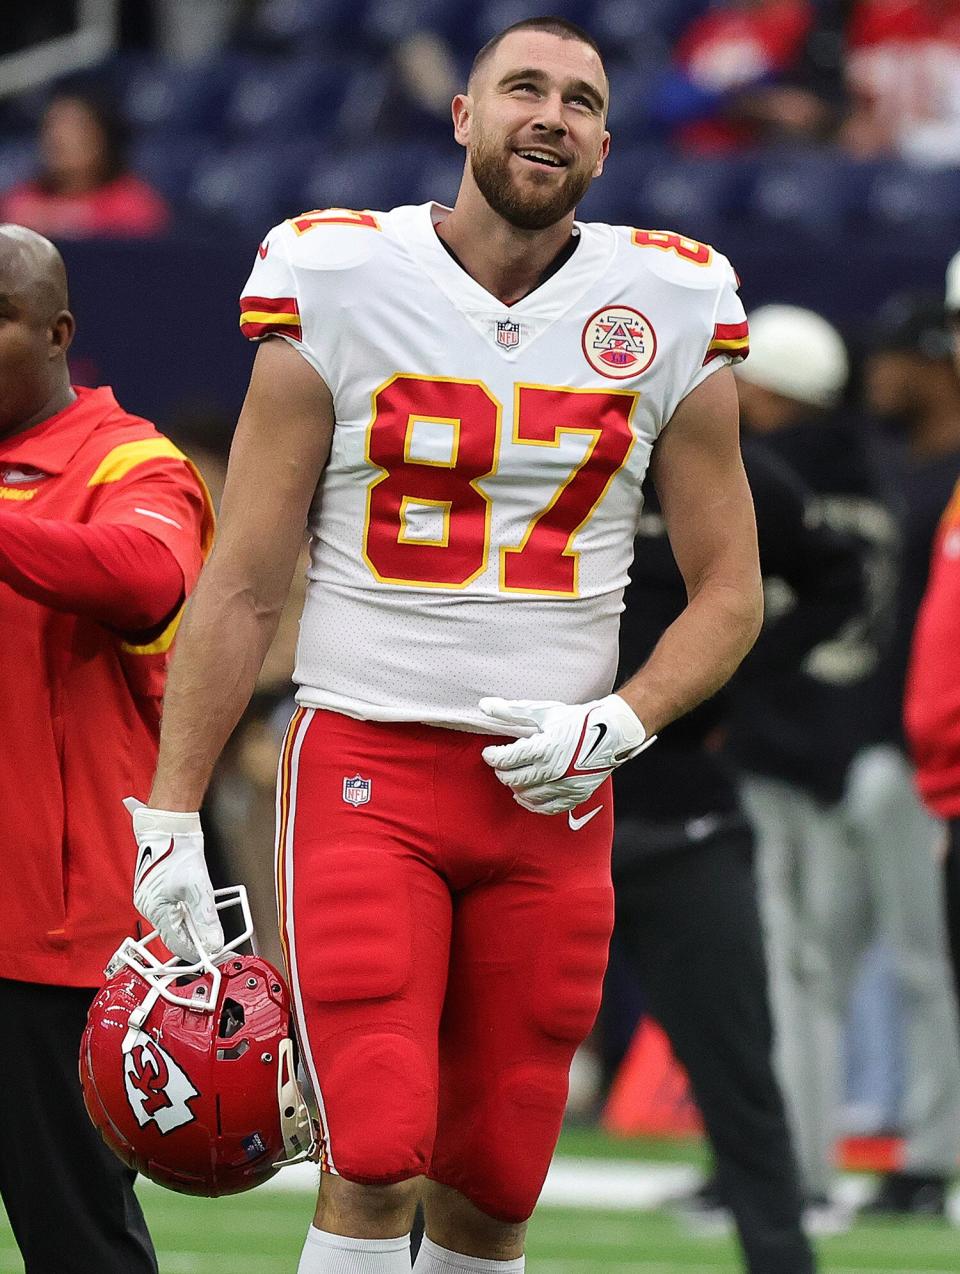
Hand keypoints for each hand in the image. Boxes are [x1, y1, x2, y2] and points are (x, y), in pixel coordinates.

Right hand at [124, 797, 223, 961]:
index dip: (193, 950)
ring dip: (189, 924)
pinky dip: (184, 911)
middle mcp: (148, 906)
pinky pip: (170, 908)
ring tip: (206, 925)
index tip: (208, 954)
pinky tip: (195, 908)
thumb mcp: (198, 887)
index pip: (175, 942)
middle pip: (173, 932)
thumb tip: (213, 940)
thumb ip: (206, 917)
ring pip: (172, 920)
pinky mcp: (154, 888)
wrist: (170, 827)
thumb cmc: (178, 851)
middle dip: (192, 938)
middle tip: (211, 940)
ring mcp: (149, 897)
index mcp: (155, 909)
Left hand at [478, 694, 654, 814]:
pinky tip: (527, 797)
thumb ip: (511, 711)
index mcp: (543, 748)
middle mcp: (553, 770)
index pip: (506, 759)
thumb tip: (484, 705)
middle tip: (501, 765)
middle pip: (513, 779)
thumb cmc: (578, 720)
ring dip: (515, 788)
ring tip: (513, 779)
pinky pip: (548, 808)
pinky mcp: (575, 795)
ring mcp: (564, 785)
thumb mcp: (544, 712)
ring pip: (528, 796)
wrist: (612, 732)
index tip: (489, 753)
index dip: (493, 756)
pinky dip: (533, 805)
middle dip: (502, 772)